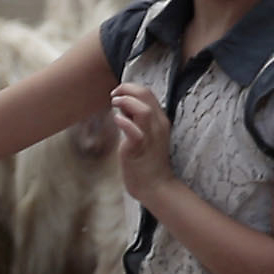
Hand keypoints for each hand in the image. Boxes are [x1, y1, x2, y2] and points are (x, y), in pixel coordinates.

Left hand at [99, 79, 171, 196]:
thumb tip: (122, 106)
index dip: (131, 88)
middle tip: (113, 95)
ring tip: (114, 104)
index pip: (148, 93)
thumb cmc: (146, 160)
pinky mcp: (140, 149)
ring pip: (143, 110)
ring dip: (126, 102)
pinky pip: (135, 133)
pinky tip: (117, 120)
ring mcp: (150, 137)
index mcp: (159, 120)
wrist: (155, 185)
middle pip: (146, 96)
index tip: (118, 93)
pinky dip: (125, 123)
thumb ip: (136, 120)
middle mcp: (158, 125)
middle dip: (126, 90)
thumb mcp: (145, 134)